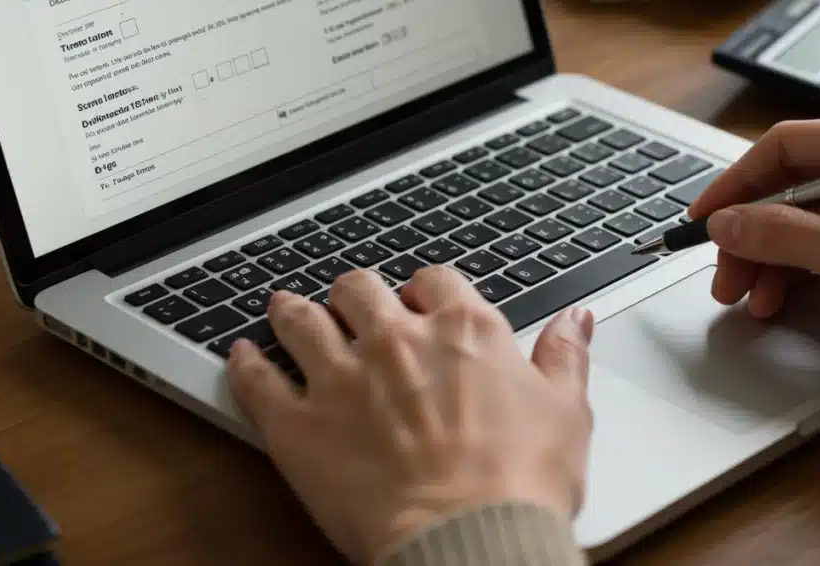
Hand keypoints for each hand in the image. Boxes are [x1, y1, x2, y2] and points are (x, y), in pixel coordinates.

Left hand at [224, 267, 594, 562]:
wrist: (472, 538)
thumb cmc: (522, 483)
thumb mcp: (567, 412)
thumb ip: (565, 357)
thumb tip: (575, 321)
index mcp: (464, 331)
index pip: (434, 281)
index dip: (424, 289)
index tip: (421, 303)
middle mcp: (399, 340)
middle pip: (360, 288)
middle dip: (355, 293)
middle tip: (352, 305)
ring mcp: (343, 378)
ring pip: (302, 318)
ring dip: (293, 310)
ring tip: (286, 308)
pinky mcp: (300, 425)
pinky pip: (258, 379)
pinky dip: (247, 362)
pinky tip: (243, 354)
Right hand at [688, 115, 819, 392]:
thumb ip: (785, 237)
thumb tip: (726, 225)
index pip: (787, 146)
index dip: (736, 184)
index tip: (703, 220)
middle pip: (793, 187)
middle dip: (752, 233)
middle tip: (725, 276)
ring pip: (808, 221)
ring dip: (772, 258)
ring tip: (750, 299)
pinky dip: (802, 271)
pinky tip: (782, 298)